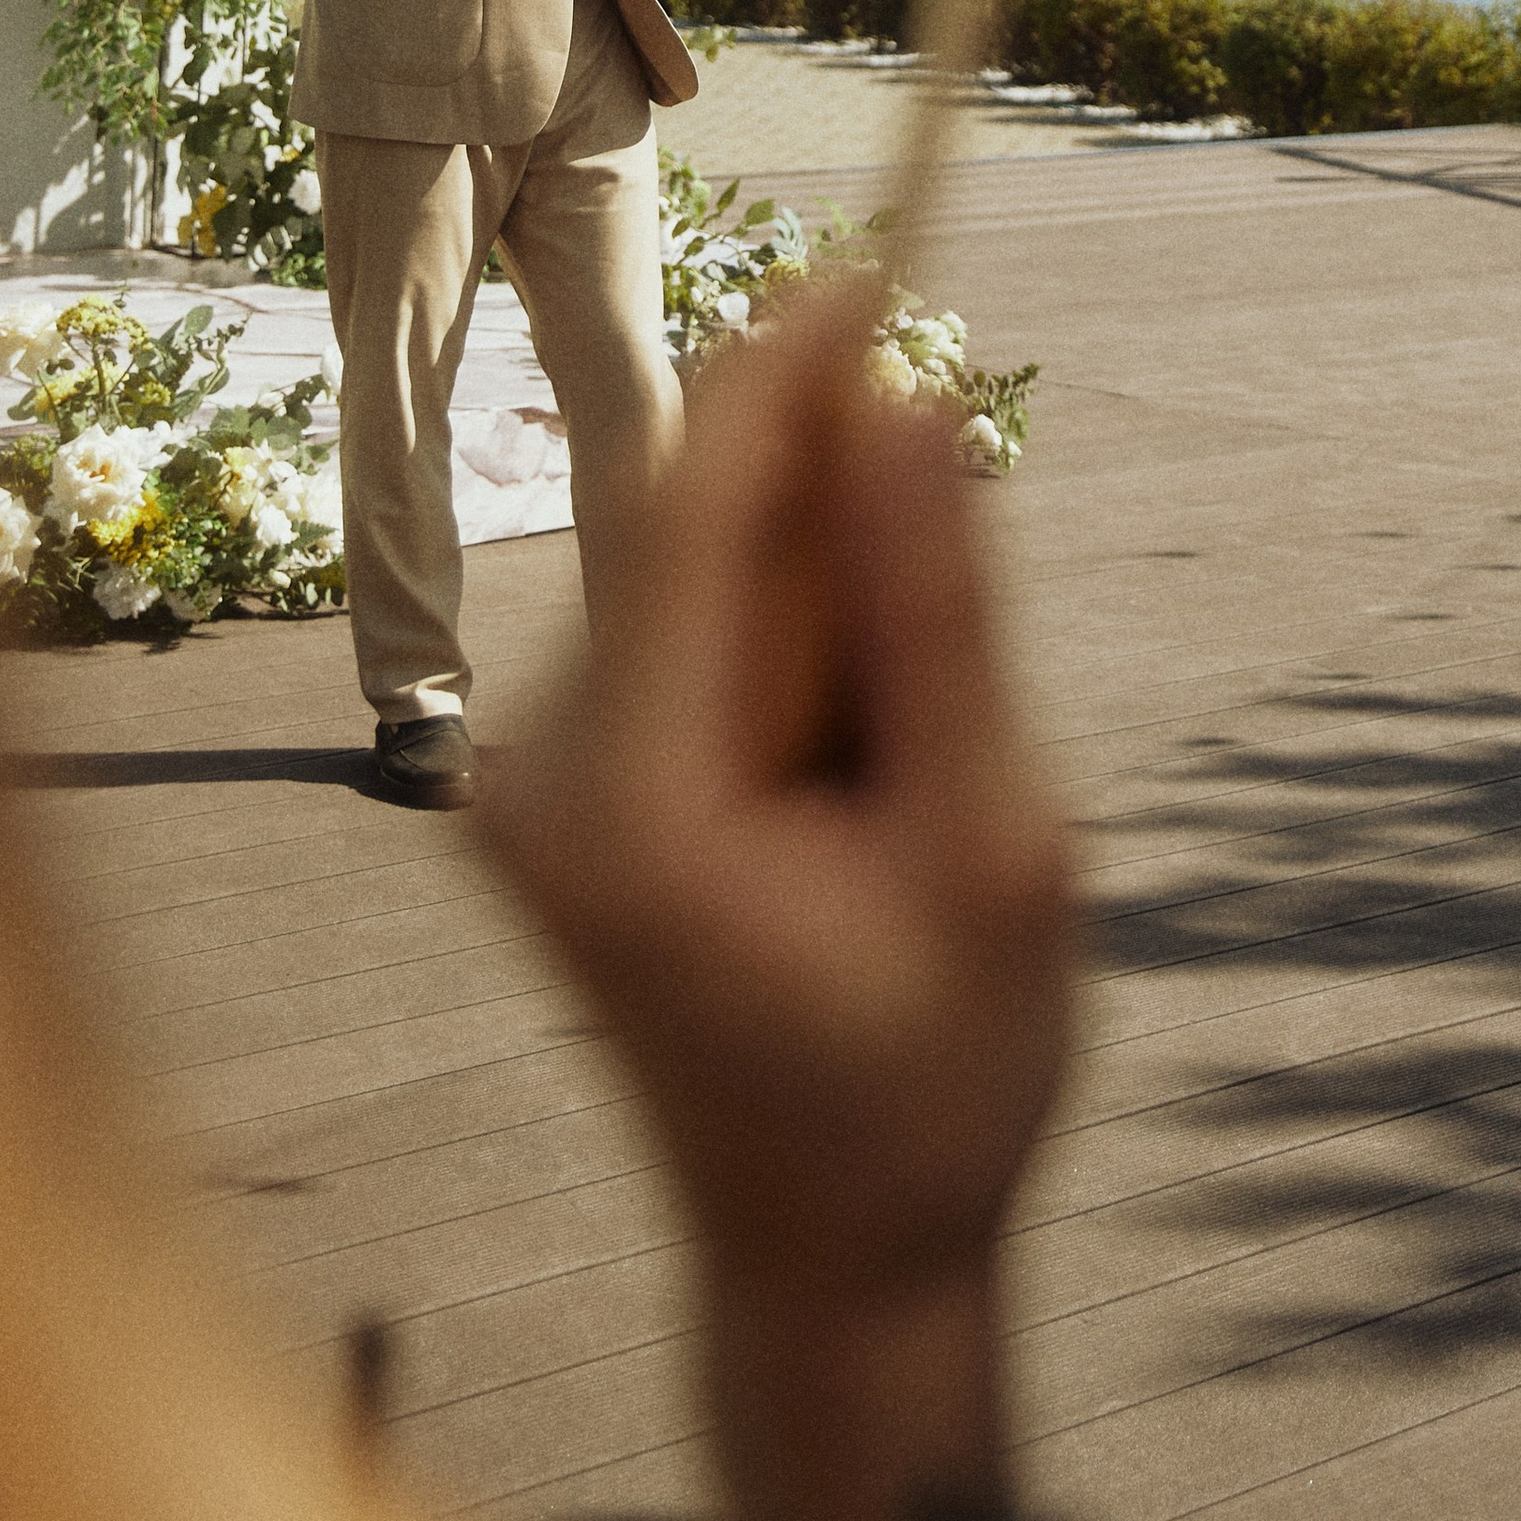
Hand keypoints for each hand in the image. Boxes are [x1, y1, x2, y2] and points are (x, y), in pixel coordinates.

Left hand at [482, 294, 1072, 1520]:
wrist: (828, 1258)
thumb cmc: (936, 1079)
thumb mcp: (993, 847)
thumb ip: (939, 618)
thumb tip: (912, 401)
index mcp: (637, 806)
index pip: (697, 512)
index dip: (788, 371)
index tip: (880, 263)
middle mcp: (541, 782)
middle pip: (690, 533)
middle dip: (826, 496)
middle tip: (946, 561)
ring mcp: (526, 792)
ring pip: (691, 578)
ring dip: (815, 591)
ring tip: (899, 770)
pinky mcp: (550, 794)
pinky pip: (679, 641)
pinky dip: (779, 645)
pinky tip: (844, 775)